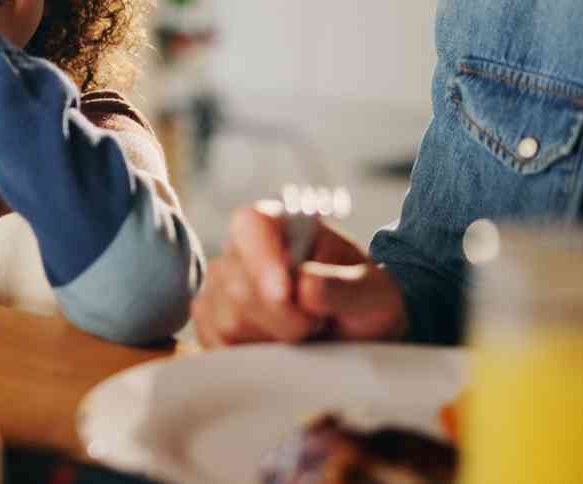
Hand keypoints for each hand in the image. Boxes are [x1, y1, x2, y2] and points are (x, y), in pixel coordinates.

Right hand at [191, 204, 407, 347]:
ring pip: (228, 322)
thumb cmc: (362, 301)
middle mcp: (239, 251)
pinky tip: (279, 350)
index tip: (285, 294)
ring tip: (302, 335)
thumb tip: (305, 287)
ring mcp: (218, 288)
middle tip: (319, 324)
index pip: (251, 225)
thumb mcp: (373, 293)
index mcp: (278, 225)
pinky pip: (218, 346)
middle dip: (282, 318)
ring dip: (273, 341)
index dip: (262, 259)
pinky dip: (253, 358)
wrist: (355, 333)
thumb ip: (343, 287)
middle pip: (238, 287)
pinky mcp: (210, 324)